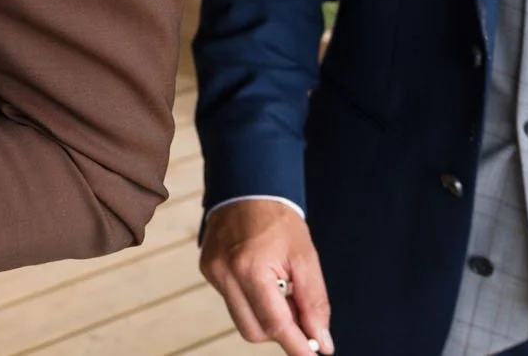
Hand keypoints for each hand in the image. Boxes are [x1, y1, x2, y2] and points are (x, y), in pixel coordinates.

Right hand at [199, 200, 333, 354]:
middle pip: (254, 331)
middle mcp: (224, 274)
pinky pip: (233, 303)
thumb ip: (314, 304)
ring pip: (242, 320)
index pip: (275, 324)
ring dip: (267, 318)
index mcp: (250, 268)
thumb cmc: (279, 220)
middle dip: (281, 332)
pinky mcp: (207, 270)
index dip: (296, 346)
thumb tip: (321, 342)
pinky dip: (253, 302)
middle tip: (301, 315)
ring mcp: (212, 272)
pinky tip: (264, 281)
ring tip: (282, 292)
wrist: (246, 187)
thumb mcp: (306, 259)